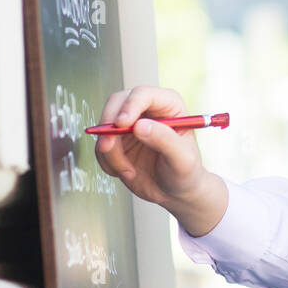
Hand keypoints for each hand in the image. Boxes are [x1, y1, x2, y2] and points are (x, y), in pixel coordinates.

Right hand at [93, 86, 206, 211]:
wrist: (175, 193)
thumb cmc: (186, 173)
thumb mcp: (182, 159)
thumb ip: (165, 140)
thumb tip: (140, 126)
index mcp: (168, 105)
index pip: (143, 94)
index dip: (130, 105)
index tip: (122, 124)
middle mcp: (147, 110)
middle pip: (116, 102)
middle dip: (108, 125)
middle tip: (107, 147)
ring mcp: (129, 125)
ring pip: (104, 127)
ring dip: (110, 152)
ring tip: (129, 171)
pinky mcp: (117, 141)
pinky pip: (101, 146)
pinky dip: (107, 162)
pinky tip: (126, 172)